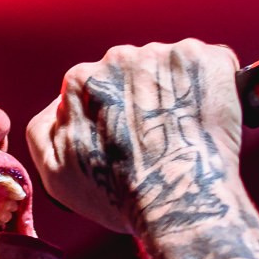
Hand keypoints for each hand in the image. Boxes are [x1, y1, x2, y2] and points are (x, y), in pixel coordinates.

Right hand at [24, 39, 244, 235]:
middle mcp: (119, 58)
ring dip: (180, 93)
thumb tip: (56, 106)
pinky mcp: (209, 60)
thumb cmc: (121, 197)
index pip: (98, 86)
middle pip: (136, 71)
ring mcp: (165, 55)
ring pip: (173, 68)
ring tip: (186, 133)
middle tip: (160, 139)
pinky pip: (213, 66)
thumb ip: (43, 132)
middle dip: (148, 97)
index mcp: (79, 82)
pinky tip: (211, 120)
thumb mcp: (56, 175)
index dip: (117, 113)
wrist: (180, 202)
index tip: (132, 136)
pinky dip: (215, 87)